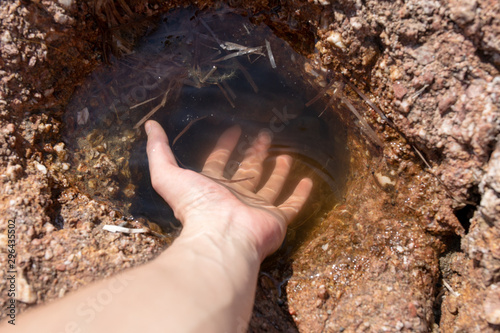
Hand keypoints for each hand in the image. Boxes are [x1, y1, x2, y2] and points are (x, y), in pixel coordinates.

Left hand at [145, 120, 312, 260]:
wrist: (222, 236)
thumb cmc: (196, 206)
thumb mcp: (168, 173)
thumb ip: (158, 150)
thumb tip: (149, 126)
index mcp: (214, 186)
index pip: (221, 160)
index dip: (225, 144)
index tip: (233, 129)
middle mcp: (236, 196)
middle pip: (248, 170)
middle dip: (255, 152)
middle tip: (264, 135)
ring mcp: (257, 208)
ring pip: (270, 186)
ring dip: (277, 171)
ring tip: (285, 155)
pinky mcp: (276, 220)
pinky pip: (291, 205)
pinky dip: (300, 195)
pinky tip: (307, 181)